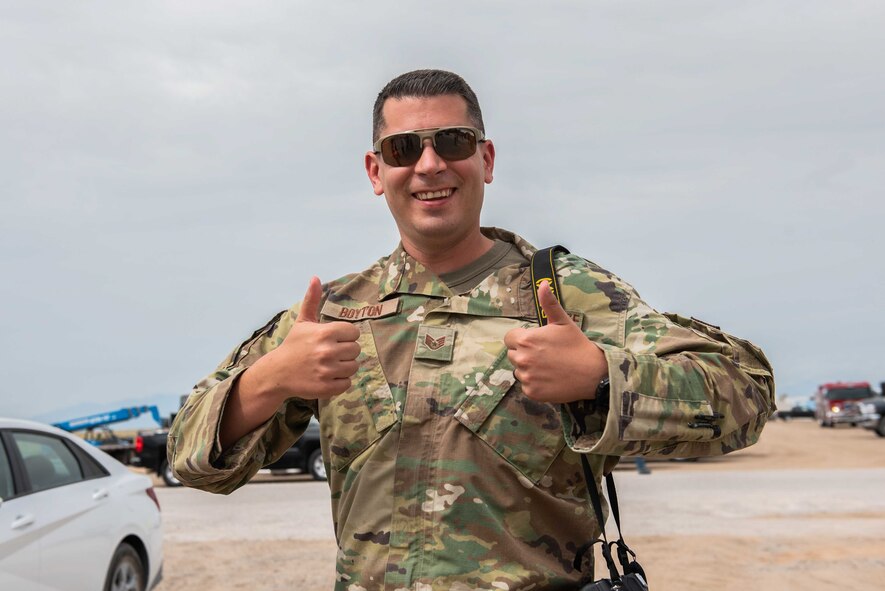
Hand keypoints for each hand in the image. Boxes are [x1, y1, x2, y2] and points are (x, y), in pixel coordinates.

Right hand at [246, 276, 360, 400]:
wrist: (277, 372)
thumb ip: (312, 300)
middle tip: (331, 353)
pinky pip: (347, 383)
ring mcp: (327, 370)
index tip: (334, 339)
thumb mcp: (303, 321)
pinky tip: (328, 376)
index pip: (354, 332)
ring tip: (330, 364)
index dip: (346, 336)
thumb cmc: (294, 345)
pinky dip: (340, 381)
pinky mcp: (326, 387)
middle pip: (356, 350)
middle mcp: (327, 351)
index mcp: (324, 333)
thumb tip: (315, 277)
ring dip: (344, 366)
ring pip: (353, 367)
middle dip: (345, 351)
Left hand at [503, 280, 606, 402]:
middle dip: (524, 353)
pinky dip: (535, 383)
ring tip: (548, 367)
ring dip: (528, 369)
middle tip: (545, 354)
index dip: (521, 339)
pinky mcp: (532, 393)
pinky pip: (526, 386)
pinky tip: (550, 379)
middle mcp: (522, 359)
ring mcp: (526, 377)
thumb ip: (549, 303)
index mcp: (526, 340)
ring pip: (518, 371)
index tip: (536, 342)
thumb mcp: (563, 321)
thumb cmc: (577, 345)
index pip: (509, 338)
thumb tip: (542, 284)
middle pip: (513, 354)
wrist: (592, 373)